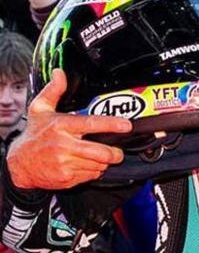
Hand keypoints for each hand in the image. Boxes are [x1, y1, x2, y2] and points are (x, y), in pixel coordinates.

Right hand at [4, 71, 130, 190]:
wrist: (18, 163)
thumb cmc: (34, 135)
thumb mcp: (39, 109)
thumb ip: (54, 91)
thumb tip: (60, 73)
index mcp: (61, 126)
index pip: (91, 124)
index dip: (111, 125)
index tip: (126, 125)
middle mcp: (64, 145)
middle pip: (102, 152)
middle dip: (115, 153)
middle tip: (117, 151)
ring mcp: (65, 163)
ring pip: (99, 165)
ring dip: (103, 162)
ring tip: (98, 156)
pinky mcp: (66, 178)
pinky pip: (91, 175)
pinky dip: (93, 171)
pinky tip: (85, 165)